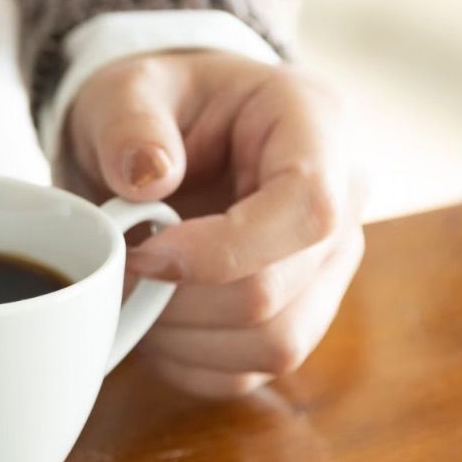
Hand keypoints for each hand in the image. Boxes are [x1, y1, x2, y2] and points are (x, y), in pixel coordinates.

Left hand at [61, 50, 365, 396]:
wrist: (158, 137)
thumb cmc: (151, 106)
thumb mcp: (123, 91)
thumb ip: (128, 123)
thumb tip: (148, 177)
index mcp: (312, 123)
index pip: (308, 207)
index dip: (224, 249)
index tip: (145, 253)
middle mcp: (342, 198)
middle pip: (282, 291)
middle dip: (181, 299)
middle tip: (119, 268)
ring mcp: (328, 264)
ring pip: (275, 344)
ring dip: (183, 337)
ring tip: (132, 292)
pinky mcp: (301, 313)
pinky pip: (252, 371)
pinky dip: (188, 361)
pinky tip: (153, 318)